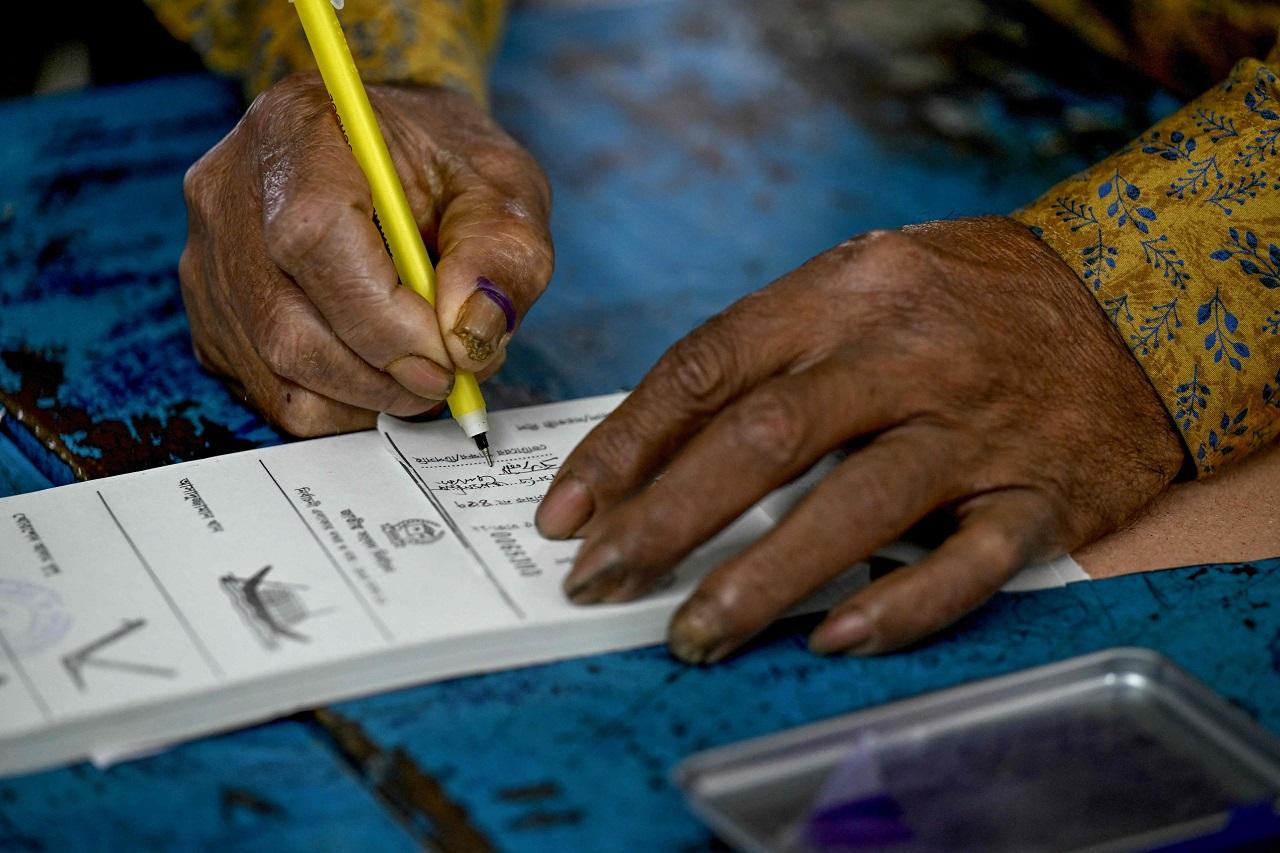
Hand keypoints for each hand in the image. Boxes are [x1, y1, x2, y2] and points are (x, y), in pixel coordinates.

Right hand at [179, 72, 552, 434]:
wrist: (398, 159)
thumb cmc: (449, 165)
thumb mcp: (504, 190)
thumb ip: (499, 256)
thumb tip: (470, 338)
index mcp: (300, 128)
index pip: (315, 238)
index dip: (386, 320)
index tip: (450, 355)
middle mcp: (232, 191)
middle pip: (287, 324)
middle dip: (385, 376)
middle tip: (452, 376)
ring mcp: (211, 258)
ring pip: (276, 371)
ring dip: (368, 398)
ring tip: (426, 368)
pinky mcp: (213, 315)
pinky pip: (267, 390)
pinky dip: (340, 403)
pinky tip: (384, 371)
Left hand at [536, 217, 1184, 660]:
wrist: (1142, 300)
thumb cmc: (972, 298)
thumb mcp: (868, 282)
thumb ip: (776, 350)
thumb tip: (657, 448)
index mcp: (847, 292)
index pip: (709, 367)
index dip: (627, 445)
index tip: (569, 509)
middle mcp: (907, 355)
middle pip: (764, 440)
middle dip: (665, 520)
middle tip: (599, 581)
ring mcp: (977, 428)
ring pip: (854, 509)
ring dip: (760, 581)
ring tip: (690, 634)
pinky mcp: (1040, 497)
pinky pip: (964, 565)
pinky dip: (897, 608)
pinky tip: (833, 637)